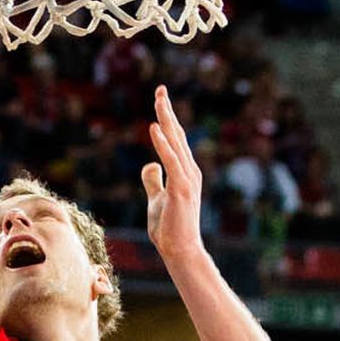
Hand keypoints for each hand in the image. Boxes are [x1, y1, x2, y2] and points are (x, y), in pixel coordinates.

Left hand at [142, 87, 204, 272]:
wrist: (180, 251)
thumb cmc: (170, 228)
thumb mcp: (156, 199)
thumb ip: (153, 180)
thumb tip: (150, 164)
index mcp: (185, 172)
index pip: (175, 139)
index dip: (167, 118)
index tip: (160, 98)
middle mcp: (190, 171)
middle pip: (177, 134)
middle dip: (167, 111)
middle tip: (159, 89)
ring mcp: (188, 179)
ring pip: (176, 142)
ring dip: (166, 120)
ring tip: (158, 99)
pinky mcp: (181, 188)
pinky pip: (171, 160)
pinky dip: (163, 143)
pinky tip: (154, 128)